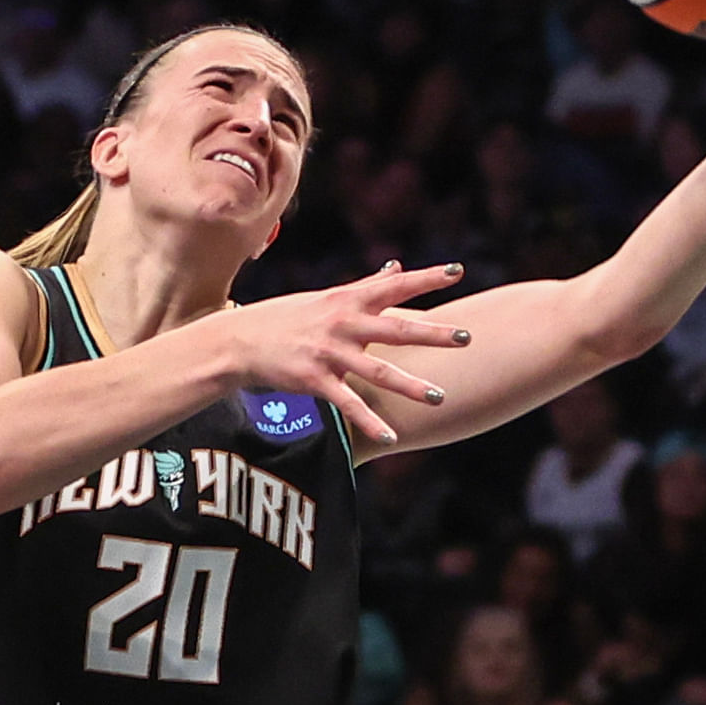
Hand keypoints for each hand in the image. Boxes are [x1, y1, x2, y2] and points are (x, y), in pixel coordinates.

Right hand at [213, 259, 469, 445]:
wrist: (239, 341)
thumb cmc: (287, 316)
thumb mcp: (326, 297)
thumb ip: (366, 286)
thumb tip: (397, 266)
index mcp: (348, 300)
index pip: (394, 285)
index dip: (426, 278)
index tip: (457, 270)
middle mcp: (343, 324)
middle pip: (396, 329)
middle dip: (432, 333)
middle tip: (466, 337)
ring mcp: (329, 353)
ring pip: (377, 371)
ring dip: (410, 386)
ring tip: (439, 397)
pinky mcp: (315, 380)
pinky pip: (348, 404)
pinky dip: (369, 422)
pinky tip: (390, 437)